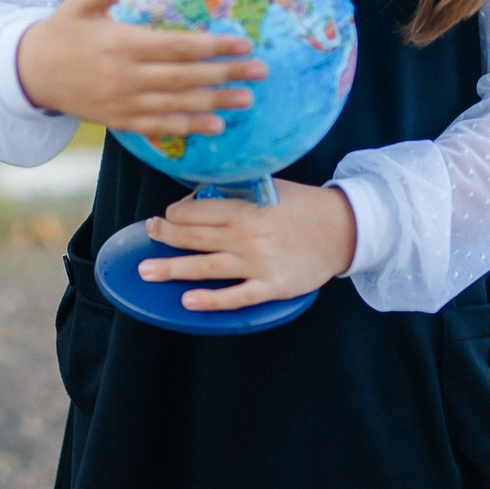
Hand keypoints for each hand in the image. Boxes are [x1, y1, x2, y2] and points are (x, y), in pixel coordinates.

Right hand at [16, 0, 265, 134]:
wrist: (29, 74)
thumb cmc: (60, 33)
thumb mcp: (77, 6)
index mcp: (121, 45)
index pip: (176, 47)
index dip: (211, 46)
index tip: (242, 44)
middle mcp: (125, 77)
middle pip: (184, 78)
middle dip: (225, 74)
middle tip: (261, 72)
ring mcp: (123, 103)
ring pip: (177, 105)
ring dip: (214, 103)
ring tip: (246, 100)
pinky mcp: (119, 121)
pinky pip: (158, 128)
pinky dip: (186, 128)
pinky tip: (214, 127)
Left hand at [138, 181, 355, 310]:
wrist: (344, 229)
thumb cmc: (304, 205)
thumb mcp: (269, 187)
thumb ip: (236, 192)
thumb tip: (199, 197)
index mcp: (244, 207)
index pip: (195, 211)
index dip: (176, 213)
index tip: (167, 215)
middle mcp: (246, 236)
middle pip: (193, 238)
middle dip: (165, 236)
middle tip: (148, 234)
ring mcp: (257, 263)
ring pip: (206, 268)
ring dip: (172, 269)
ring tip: (146, 272)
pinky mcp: (271, 286)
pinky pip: (236, 297)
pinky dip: (211, 300)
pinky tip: (188, 301)